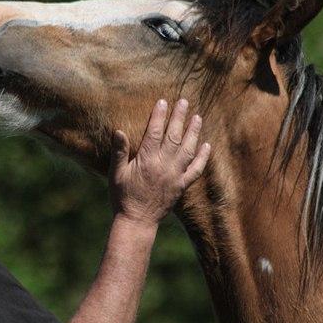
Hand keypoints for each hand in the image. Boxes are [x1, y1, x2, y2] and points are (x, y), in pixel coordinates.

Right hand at [108, 99, 210, 226]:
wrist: (136, 221)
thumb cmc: (122, 196)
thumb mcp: (116, 173)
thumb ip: (119, 152)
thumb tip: (118, 130)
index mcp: (146, 160)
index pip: (155, 132)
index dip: (159, 115)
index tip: (163, 101)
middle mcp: (163, 165)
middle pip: (174, 136)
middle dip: (179, 117)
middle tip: (184, 101)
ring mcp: (175, 175)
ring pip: (188, 149)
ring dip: (194, 132)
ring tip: (198, 117)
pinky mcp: (182, 186)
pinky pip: (196, 170)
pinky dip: (203, 157)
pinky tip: (207, 145)